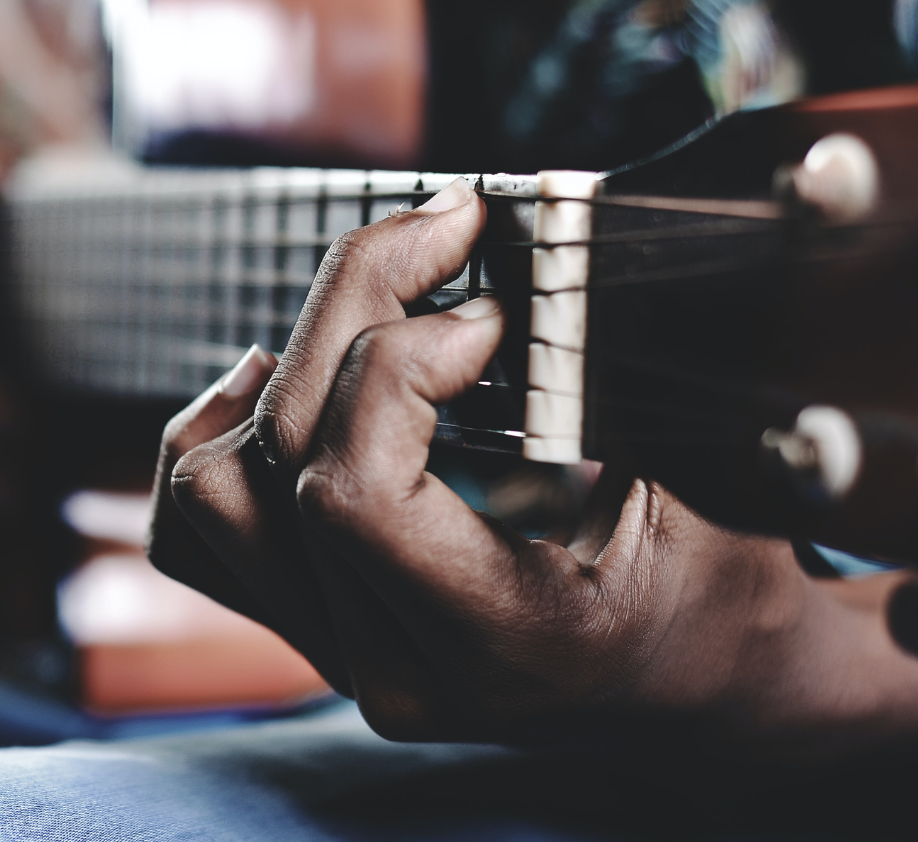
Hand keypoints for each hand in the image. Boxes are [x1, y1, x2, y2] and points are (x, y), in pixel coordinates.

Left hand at [148, 180, 917, 747]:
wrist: (703, 688)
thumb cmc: (721, 582)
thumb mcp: (710, 487)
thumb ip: (612, 376)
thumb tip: (523, 228)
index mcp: (502, 642)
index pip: (352, 495)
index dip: (395, 366)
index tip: (491, 310)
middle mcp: (395, 664)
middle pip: (283, 459)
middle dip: (355, 305)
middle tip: (443, 232)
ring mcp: (338, 650)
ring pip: (212, 493)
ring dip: (279, 371)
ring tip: (367, 309)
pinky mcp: (310, 619)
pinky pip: (196, 530)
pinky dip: (219, 433)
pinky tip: (287, 376)